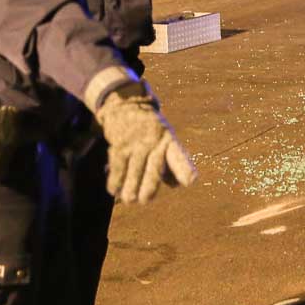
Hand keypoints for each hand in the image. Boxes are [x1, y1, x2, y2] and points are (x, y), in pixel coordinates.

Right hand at [95, 84, 196, 203]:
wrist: (127, 104)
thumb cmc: (151, 131)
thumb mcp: (165, 141)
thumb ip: (171, 163)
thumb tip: (177, 185)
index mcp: (170, 140)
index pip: (178, 156)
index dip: (184, 169)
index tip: (190, 181)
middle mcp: (154, 141)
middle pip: (153, 166)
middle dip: (149, 184)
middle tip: (145, 200)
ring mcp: (136, 142)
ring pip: (133, 168)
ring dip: (130, 186)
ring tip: (131, 199)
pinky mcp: (120, 144)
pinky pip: (117, 165)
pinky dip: (115, 179)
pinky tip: (114, 190)